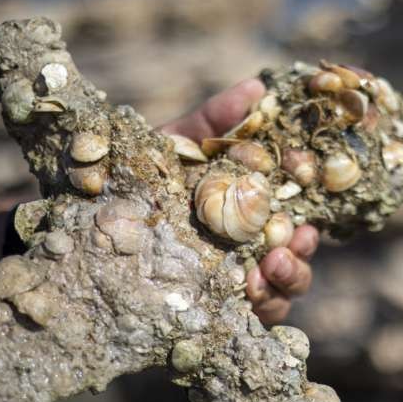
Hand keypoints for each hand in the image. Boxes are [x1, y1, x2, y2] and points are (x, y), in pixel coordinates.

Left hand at [161, 79, 318, 324]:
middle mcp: (248, 250)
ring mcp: (234, 282)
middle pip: (294, 258)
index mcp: (248, 213)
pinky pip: (253, 315)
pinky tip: (247, 290)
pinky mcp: (218, 309)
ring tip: (270, 266)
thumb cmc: (141, 178)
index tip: (308, 210)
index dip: (306, 216)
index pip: (291, 218)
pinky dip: (259, 304)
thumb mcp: (177, 144)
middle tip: (296, 240)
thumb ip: (215, 121)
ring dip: (287, 279)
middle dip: (301, 254)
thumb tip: (257, 86)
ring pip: (281, 290)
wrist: (93, 215)